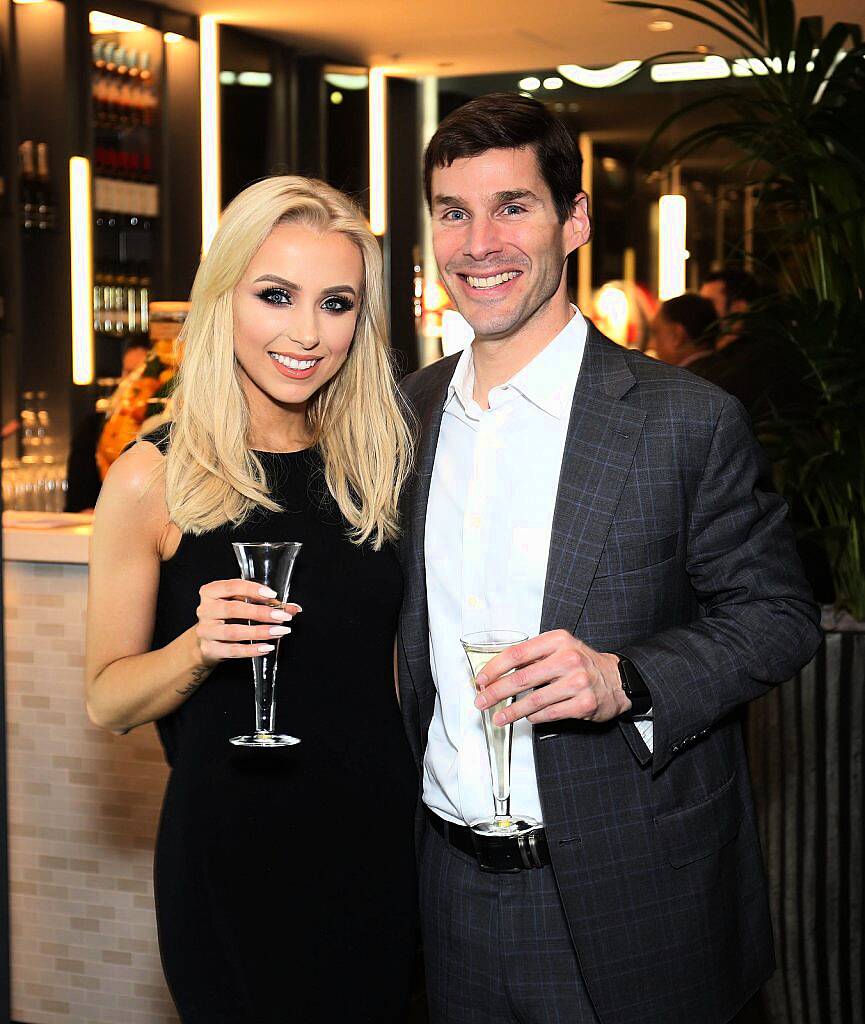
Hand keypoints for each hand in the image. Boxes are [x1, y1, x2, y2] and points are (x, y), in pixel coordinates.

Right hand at [194, 579, 301, 667]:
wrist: (207, 642)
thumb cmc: (228, 618)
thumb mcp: (242, 605)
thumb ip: (267, 604)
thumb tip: (293, 608)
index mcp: (211, 592)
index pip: (232, 587)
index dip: (253, 590)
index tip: (272, 595)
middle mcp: (205, 610)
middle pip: (233, 609)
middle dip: (261, 613)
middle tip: (282, 616)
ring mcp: (206, 631)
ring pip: (233, 632)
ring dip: (259, 632)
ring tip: (279, 631)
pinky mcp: (209, 649)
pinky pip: (233, 650)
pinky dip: (252, 650)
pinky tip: (267, 647)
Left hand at [474, 629, 629, 725]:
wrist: (616, 679)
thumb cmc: (581, 663)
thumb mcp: (559, 649)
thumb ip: (532, 657)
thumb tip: (495, 673)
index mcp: (558, 640)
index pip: (517, 653)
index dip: (494, 668)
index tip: (480, 679)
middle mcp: (568, 659)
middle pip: (521, 678)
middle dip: (496, 692)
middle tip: (481, 701)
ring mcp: (578, 682)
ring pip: (534, 701)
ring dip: (511, 711)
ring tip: (498, 717)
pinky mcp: (584, 704)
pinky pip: (549, 714)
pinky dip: (534, 717)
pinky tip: (527, 717)